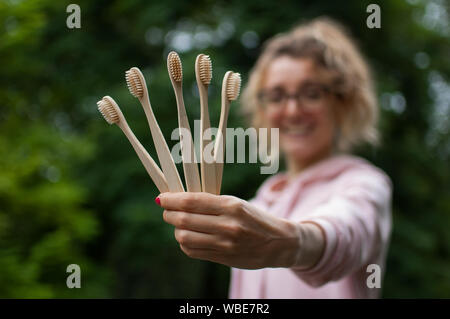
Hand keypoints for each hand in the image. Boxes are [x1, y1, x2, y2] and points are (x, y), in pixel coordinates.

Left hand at [158, 192, 301, 268]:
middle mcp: (227, 225)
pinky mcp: (223, 258)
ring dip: (175, 229)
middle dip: (169, 214)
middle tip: (166, 210)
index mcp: (231, 205)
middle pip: (184, 220)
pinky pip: (193, 251)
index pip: (192, 201)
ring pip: (184, 237)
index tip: (162, 197)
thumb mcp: (236, 203)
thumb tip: (179, 200)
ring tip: (178, 224)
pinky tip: (188, 237)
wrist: (279, 243)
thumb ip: (210, 203)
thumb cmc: (254, 218)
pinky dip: (184, 243)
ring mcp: (225, 244)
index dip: (172, 199)